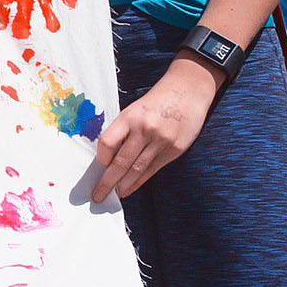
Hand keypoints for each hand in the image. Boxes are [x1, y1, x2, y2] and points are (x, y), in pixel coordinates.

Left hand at [85, 62, 211, 207]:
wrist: (188, 90)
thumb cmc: (157, 101)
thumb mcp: (135, 109)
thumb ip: (123, 129)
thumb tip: (109, 156)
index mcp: (130, 116)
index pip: (108, 142)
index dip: (101, 157)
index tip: (99, 166)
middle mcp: (144, 129)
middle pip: (121, 161)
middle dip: (107, 182)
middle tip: (98, 195)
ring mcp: (161, 140)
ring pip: (137, 169)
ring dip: (123, 185)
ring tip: (114, 195)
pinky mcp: (174, 149)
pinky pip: (152, 170)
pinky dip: (139, 181)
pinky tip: (130, 188)